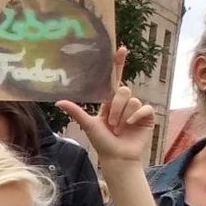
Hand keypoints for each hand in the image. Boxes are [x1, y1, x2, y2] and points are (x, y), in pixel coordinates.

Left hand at [57, 47, 154, 168]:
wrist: (117, 157)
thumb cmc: (102, 142)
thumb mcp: (88, 124)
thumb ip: (76, 111)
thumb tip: (58, 102)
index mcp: (109, 101)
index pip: (114, 78)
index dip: (118, 64)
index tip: (120, 49)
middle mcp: (123, 102)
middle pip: (122, 90)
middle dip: (114, 108)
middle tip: (110, 124)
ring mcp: (135, 109)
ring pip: (132, 100)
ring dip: (122, 116)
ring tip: (118, 129)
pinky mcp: (147, 116)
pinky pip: (144, 108)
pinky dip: (136, 116)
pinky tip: (130, 125)